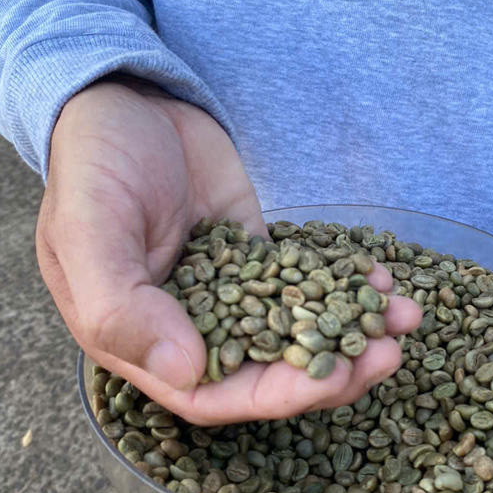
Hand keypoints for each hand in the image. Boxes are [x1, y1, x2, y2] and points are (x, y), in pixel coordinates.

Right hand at [36, 76, 420, 424]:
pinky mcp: (259, 254)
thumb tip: (188, 372)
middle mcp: (189, 325)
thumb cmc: (91, 164)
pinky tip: (384, 278)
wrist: (126, 96)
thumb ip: (123, 309)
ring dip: (352, 330)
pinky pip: (308, 280)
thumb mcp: (88, 233)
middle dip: (333, 368)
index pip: (213, 394)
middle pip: (269, 372)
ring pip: (297, 329)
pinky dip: (345, 284)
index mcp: (141, 340)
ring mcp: (230, 290)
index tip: (329, 380)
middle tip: (387, 354)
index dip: (273, 396)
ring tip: (403, 316)